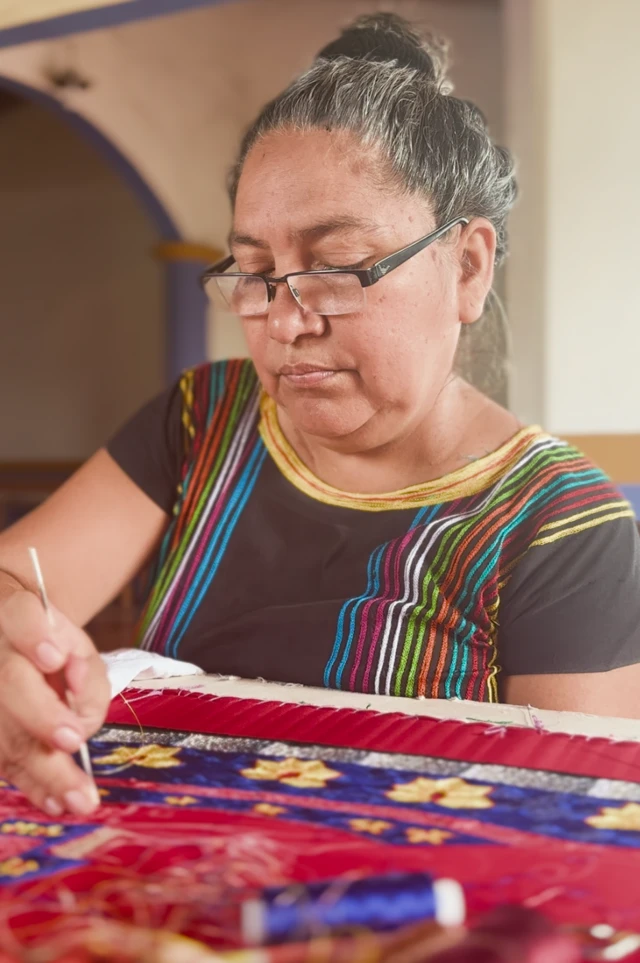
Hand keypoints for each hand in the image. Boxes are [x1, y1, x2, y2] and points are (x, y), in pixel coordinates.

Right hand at [0, 590, 109, 815]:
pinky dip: (29, 782)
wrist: (8, 642)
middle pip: (9, 681)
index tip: (55, 657)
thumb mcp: (77, 647)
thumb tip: (78, 705)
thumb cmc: (49, 648)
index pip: (20, 613)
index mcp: (13, 610)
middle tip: (72, 740)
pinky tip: (56, 802)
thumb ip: (85, 672)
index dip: (34, 635)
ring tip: (77, 799)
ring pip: (1, 729)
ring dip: (39, 767)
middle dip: (41, 716)